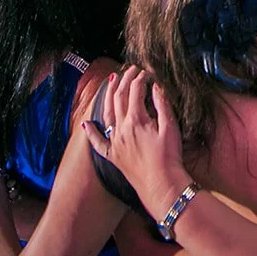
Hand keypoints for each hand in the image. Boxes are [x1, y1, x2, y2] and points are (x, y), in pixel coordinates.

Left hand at [81, 67, 189, 220]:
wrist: (162, 185)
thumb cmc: (169, 157)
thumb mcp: (170, 127)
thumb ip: (162, 105)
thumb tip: (156, 87)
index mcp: (136, 119)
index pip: (135, 91)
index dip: (140, 79)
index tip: (146, 73)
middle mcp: (121, 128)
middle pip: (119, 98)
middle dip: (124, 81)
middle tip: (130, 70)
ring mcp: (115, 142)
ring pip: (107, 113)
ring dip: (108, 96)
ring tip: (110, 82)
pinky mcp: (113, 156)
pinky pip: (98, 143)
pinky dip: (90, 132)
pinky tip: (86, 123)